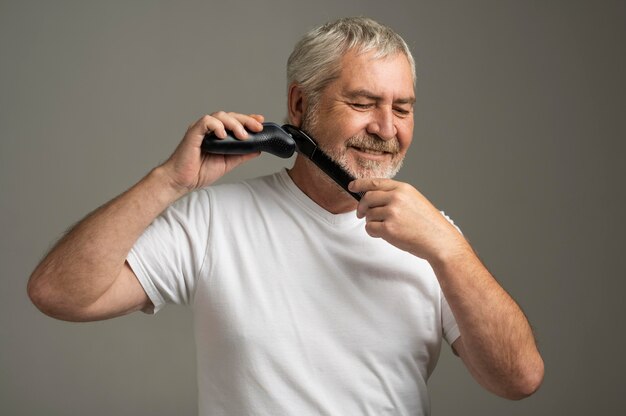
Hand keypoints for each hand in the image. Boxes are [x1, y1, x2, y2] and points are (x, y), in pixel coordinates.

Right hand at [160, 111, 264, 193]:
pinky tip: (223, 135)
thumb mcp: (227, 163)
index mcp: (217, 134)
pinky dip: (217, 126)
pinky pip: (205, 122)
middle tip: (257, 127)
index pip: (234, 121)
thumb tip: (258, 149)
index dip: (248, 119)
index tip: (260, 121)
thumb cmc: (199, 172)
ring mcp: (201, 130)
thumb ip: (241, 155)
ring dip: (234, 124)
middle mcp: (209, 129)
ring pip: (219, 116)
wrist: (182, 181)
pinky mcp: (193, 133)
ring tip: (242, 136)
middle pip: (229, 115)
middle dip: (245, 119)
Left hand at [349, 178, 468, 262]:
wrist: (439, 240)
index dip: (360, 184)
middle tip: (361, 214)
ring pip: (368, 214)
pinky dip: (373, 232)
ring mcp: (392, 213)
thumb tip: (373, 197)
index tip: (352, 186)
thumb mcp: (414, 200)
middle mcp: (397, 198)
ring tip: (386, 227)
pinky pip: (370, 228)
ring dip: (372, 222)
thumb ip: (396, 196)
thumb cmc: (428, 224)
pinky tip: (384, 234)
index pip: (376, 182)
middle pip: (367, 198)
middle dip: (361, 207)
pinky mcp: (389, 228)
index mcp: (403, 189)